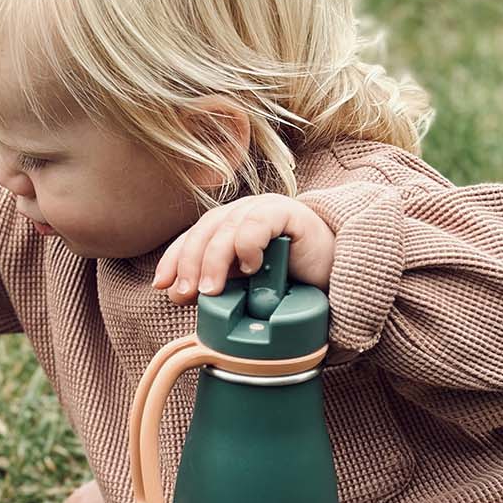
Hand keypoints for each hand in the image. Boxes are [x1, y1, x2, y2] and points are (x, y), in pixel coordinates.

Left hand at [152, 194, 335, 301]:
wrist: (339, 271)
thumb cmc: (292, 280)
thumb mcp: (247, 285)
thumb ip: (219, 284)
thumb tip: (178, 294)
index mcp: (229, 227)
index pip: (193, 237)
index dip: (174, 259)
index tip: (162, 285)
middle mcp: (243, 213)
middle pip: (206, 231)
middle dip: (189, 263)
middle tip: (185, 293)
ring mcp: (265, 209)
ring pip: (227, 228)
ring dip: (213, 260)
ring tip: (211, 290)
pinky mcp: (289, 212)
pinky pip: (259, 223)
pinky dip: (249, 245)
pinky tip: (251, 267)